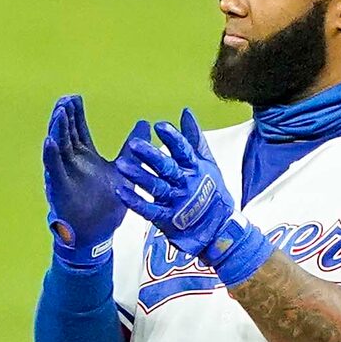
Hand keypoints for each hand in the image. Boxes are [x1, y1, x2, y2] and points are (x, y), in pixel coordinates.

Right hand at [42, 95, 125, 266]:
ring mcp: (64, 175)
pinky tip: (49, 141)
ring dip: (57, 129)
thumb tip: (145, 124)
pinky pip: (54, 170)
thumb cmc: (106, 205)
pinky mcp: (60, 189)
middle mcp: (73, 163)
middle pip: (66, 134)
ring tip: (59, 112)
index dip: (76, 114)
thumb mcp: (124, 171)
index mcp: (86, 157)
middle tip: (66, 99)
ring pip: (58, 148)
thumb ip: (132, 149)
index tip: (75, 97)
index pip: (79, 130)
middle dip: (64, 116)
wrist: (97, 234)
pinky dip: (51, 156)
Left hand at [108, 109, 277, 284]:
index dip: (172, 138)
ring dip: (139, 176)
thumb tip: (185, 112)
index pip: (183, 150)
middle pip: (167, 168)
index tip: (160, 126)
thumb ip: (194, 138)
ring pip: (156, 187)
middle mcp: (186, 184)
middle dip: (151, 156)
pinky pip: (148, 209)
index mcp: (195, 169)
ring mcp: (176, 202)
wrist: (220, 229)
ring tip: (121, 165)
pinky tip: (120, 191)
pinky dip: (134, 201)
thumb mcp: (207, 164)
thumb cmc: (213, 193)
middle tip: (134, 144)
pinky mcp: (167, 219)